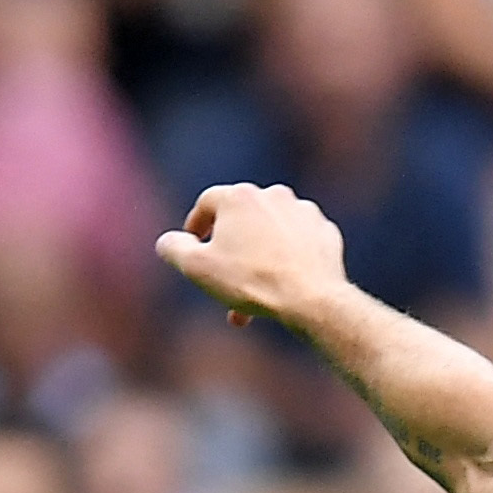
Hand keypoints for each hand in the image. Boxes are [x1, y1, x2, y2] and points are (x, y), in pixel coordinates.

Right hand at [153, 183, 348, 333]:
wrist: (312, 298)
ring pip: (271, 234)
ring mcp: (303, 211)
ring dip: (259, 258)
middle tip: (222, 280)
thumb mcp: (198, 268)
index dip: (196, 224)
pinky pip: (298, 243)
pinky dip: (288, 259)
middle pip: (242, 221)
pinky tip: (283, 284)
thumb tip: (167, 242)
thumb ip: (175, 250)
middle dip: (230, 250)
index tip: (193, 243)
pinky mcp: (325, 231)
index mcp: (239, 197)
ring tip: (253, 294)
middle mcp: (273, 194)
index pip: (208, 203)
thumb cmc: (252, 281)